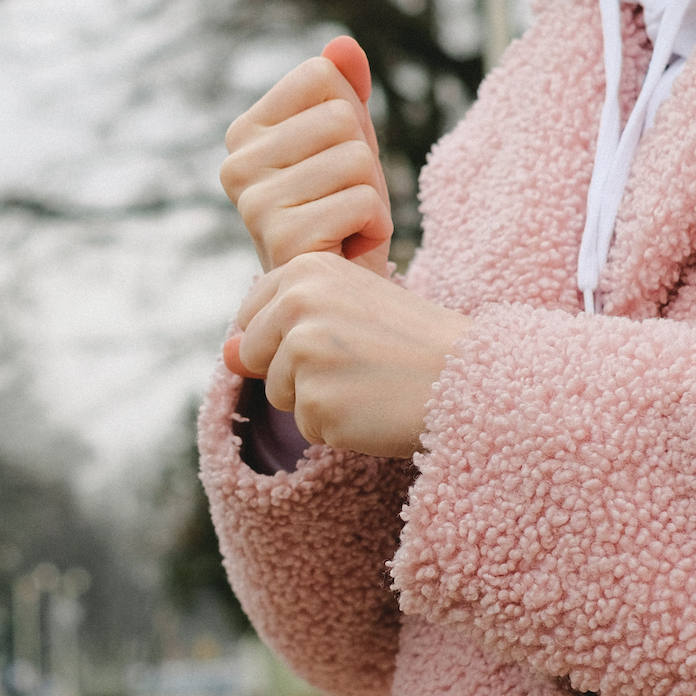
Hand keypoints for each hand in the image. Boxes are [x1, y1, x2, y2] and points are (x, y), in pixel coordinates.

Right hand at [221, 36, 392, 275]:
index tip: (333, 162)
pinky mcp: (283, 239)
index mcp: (244, 132)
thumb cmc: (339, 211)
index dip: (349, 117)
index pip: (320, 75)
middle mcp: (237, 164)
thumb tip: (343, 44)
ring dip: (371, 196)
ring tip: (344, 225)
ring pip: (355, 159)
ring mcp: (254, 203)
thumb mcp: (346, 140)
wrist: (336, 291)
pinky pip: (363, 201)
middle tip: (342, 201)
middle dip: (363, 161)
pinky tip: (347, 247)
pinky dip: (374, 227)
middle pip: (341, 117)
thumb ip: (343, 88)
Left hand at [227, 251, 467, 458]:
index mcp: (305, 268)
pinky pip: (308, 427)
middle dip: (298, 372)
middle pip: (256, 356)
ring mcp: (304, 352)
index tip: (343, 335)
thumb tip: (223, 355)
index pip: (252, 317)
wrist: (472, 378)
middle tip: (361, 362)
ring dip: (319, 401)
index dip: (293, 338)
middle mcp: (297, 302)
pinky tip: (375, 407)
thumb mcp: (344, 313)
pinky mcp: (316, 401)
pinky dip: (339, 427)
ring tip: (370, 382)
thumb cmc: (412, 343)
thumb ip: (278, 328)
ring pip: (281, 395)